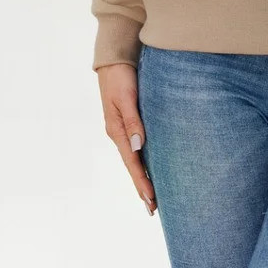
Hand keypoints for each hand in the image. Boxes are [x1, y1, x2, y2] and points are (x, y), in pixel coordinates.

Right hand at [97, 62, 155, 214]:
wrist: (114, 58)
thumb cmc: (121, 76)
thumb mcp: (126, 96)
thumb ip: (133, 120)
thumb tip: (139, 145)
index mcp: (117, 130)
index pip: (132, 162)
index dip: (142, 182)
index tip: (151, 200)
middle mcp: (119, 133)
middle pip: (133, 165)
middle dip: (143, 186)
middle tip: (154, 208)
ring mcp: (123, 127)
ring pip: (135, 158)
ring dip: (143, 175)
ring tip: (152, 195)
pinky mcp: (129, 120)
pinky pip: (137, 146)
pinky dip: (143, 160)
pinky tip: (150, 165)